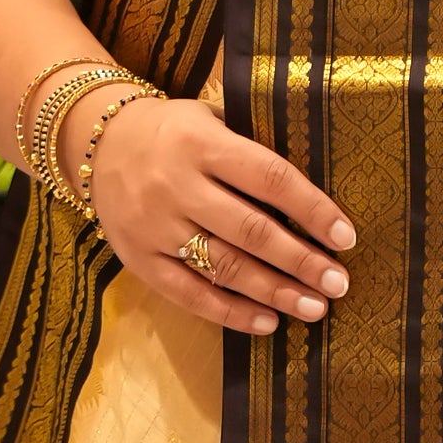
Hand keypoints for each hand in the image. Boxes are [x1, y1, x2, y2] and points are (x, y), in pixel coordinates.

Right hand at [76, 92, 353, 338]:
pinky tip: (268, 322)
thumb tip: (316, 198)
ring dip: (275, 292)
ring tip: (314, 308)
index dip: (311, 208)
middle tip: (338, 283)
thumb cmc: (173, 132)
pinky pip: (189, 294)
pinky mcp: (139, 259)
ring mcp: (155, 227)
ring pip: (224, 267)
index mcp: (202, 144)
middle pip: (251, 231)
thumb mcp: (210, 120)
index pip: (269, 178)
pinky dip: (231, 312)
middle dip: (300, 261)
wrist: (97, 141)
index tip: (345, 236)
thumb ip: (252, 151)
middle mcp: (177, 186)